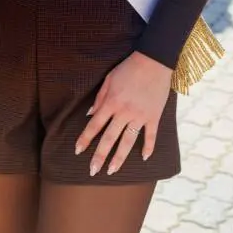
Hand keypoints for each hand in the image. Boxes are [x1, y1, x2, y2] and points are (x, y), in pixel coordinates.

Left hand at [75, 52, 170, 175]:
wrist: (154, 61)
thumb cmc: (128, 68)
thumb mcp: (109, 80)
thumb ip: (99, 99)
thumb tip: (90, 114)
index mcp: (111, 103)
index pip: (95, 125)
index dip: (85, 139)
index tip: (78, 151)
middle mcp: (124, 112)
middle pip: (109, 138)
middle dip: (99, 155)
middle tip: (93, 171)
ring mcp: (140, 116)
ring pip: (128, 141)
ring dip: (119, 158)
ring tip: (112, 170)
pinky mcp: (154, 116)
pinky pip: (150, 135)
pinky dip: (148, 147)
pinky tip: (144, 158)